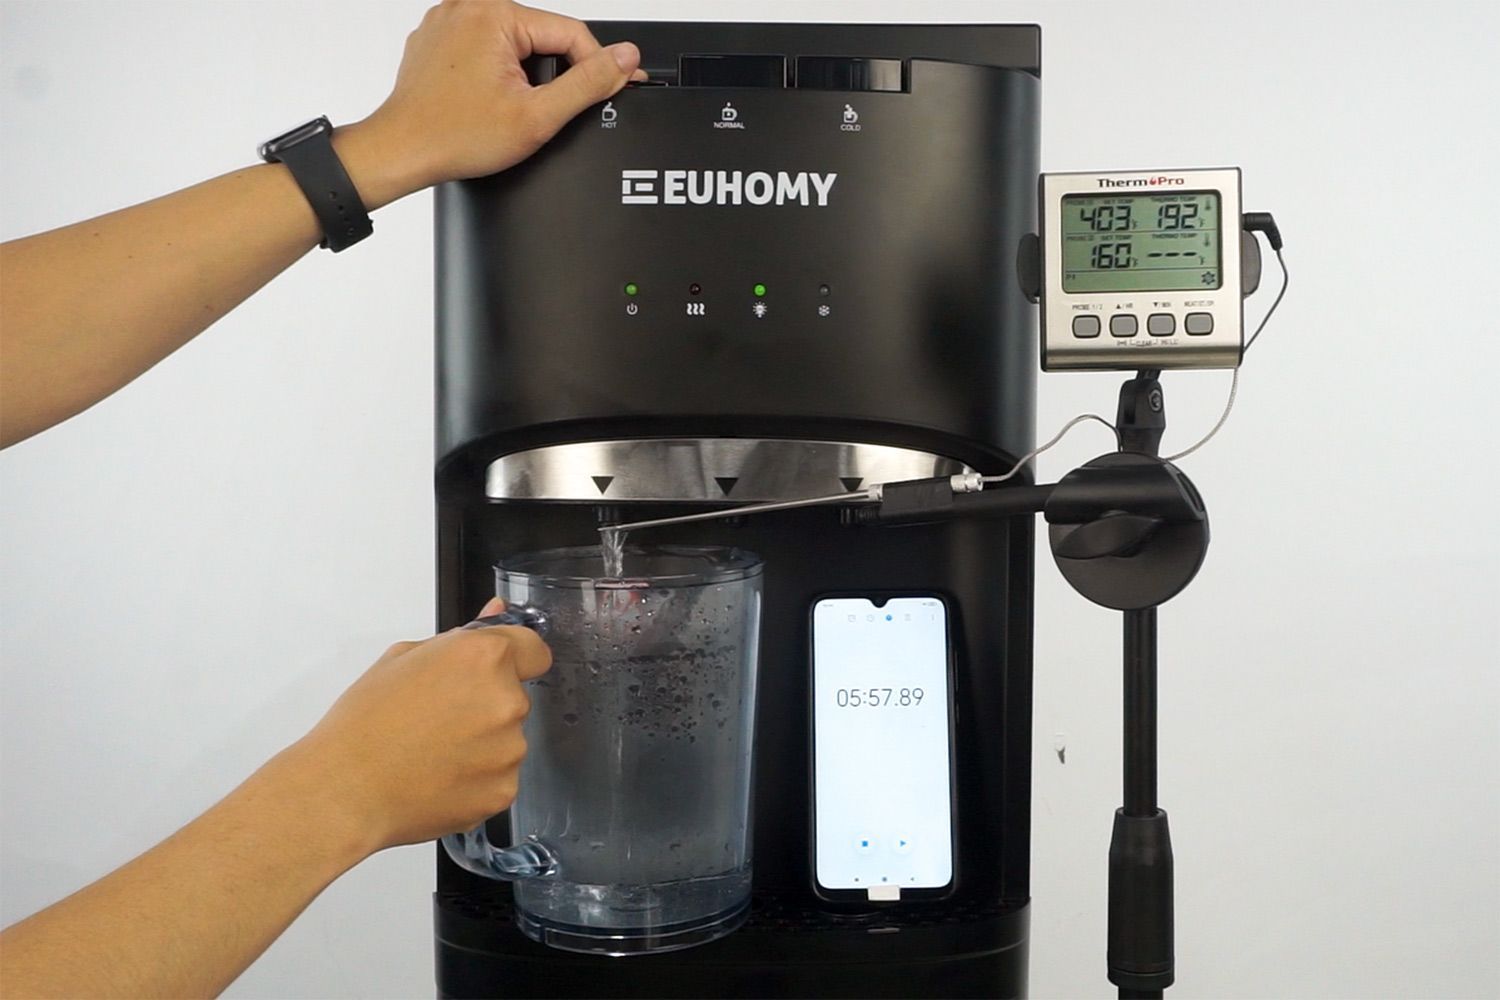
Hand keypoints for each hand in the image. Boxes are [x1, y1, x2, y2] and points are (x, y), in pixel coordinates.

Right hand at [289, 597, 551, 853]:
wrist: (346, 790)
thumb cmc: (365, 724)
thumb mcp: (402, 658)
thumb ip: (460, 636)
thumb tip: (496, 613)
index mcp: (484, 657)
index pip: (535, 649)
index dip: (517, 657)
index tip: (501, 668)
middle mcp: (506, 701)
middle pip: (515, 696)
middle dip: (487, 703)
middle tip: (441, 717)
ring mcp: (509, 749)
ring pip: (509, 739)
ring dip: (484, 743)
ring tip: (434, 751)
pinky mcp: (504, 790)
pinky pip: (501, 776)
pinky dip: (479, 778)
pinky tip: (440, 777)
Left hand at [359, 0, 644, 196]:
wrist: (401, 152)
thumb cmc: (454, 135)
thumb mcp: (537, 115)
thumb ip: (588, 82)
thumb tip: (623, 57)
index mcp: (494, 13)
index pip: (571, 32)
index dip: (597, 66)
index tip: (613, 87)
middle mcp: (468, 6)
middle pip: (541, 36)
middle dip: (552, 74)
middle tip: (544, 110)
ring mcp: (448, 20)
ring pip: (513, 43)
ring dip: (523, 74)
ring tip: (508, 107)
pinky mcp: (437, 37)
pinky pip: (484, 47)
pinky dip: (495, 72)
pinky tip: (486, 101)